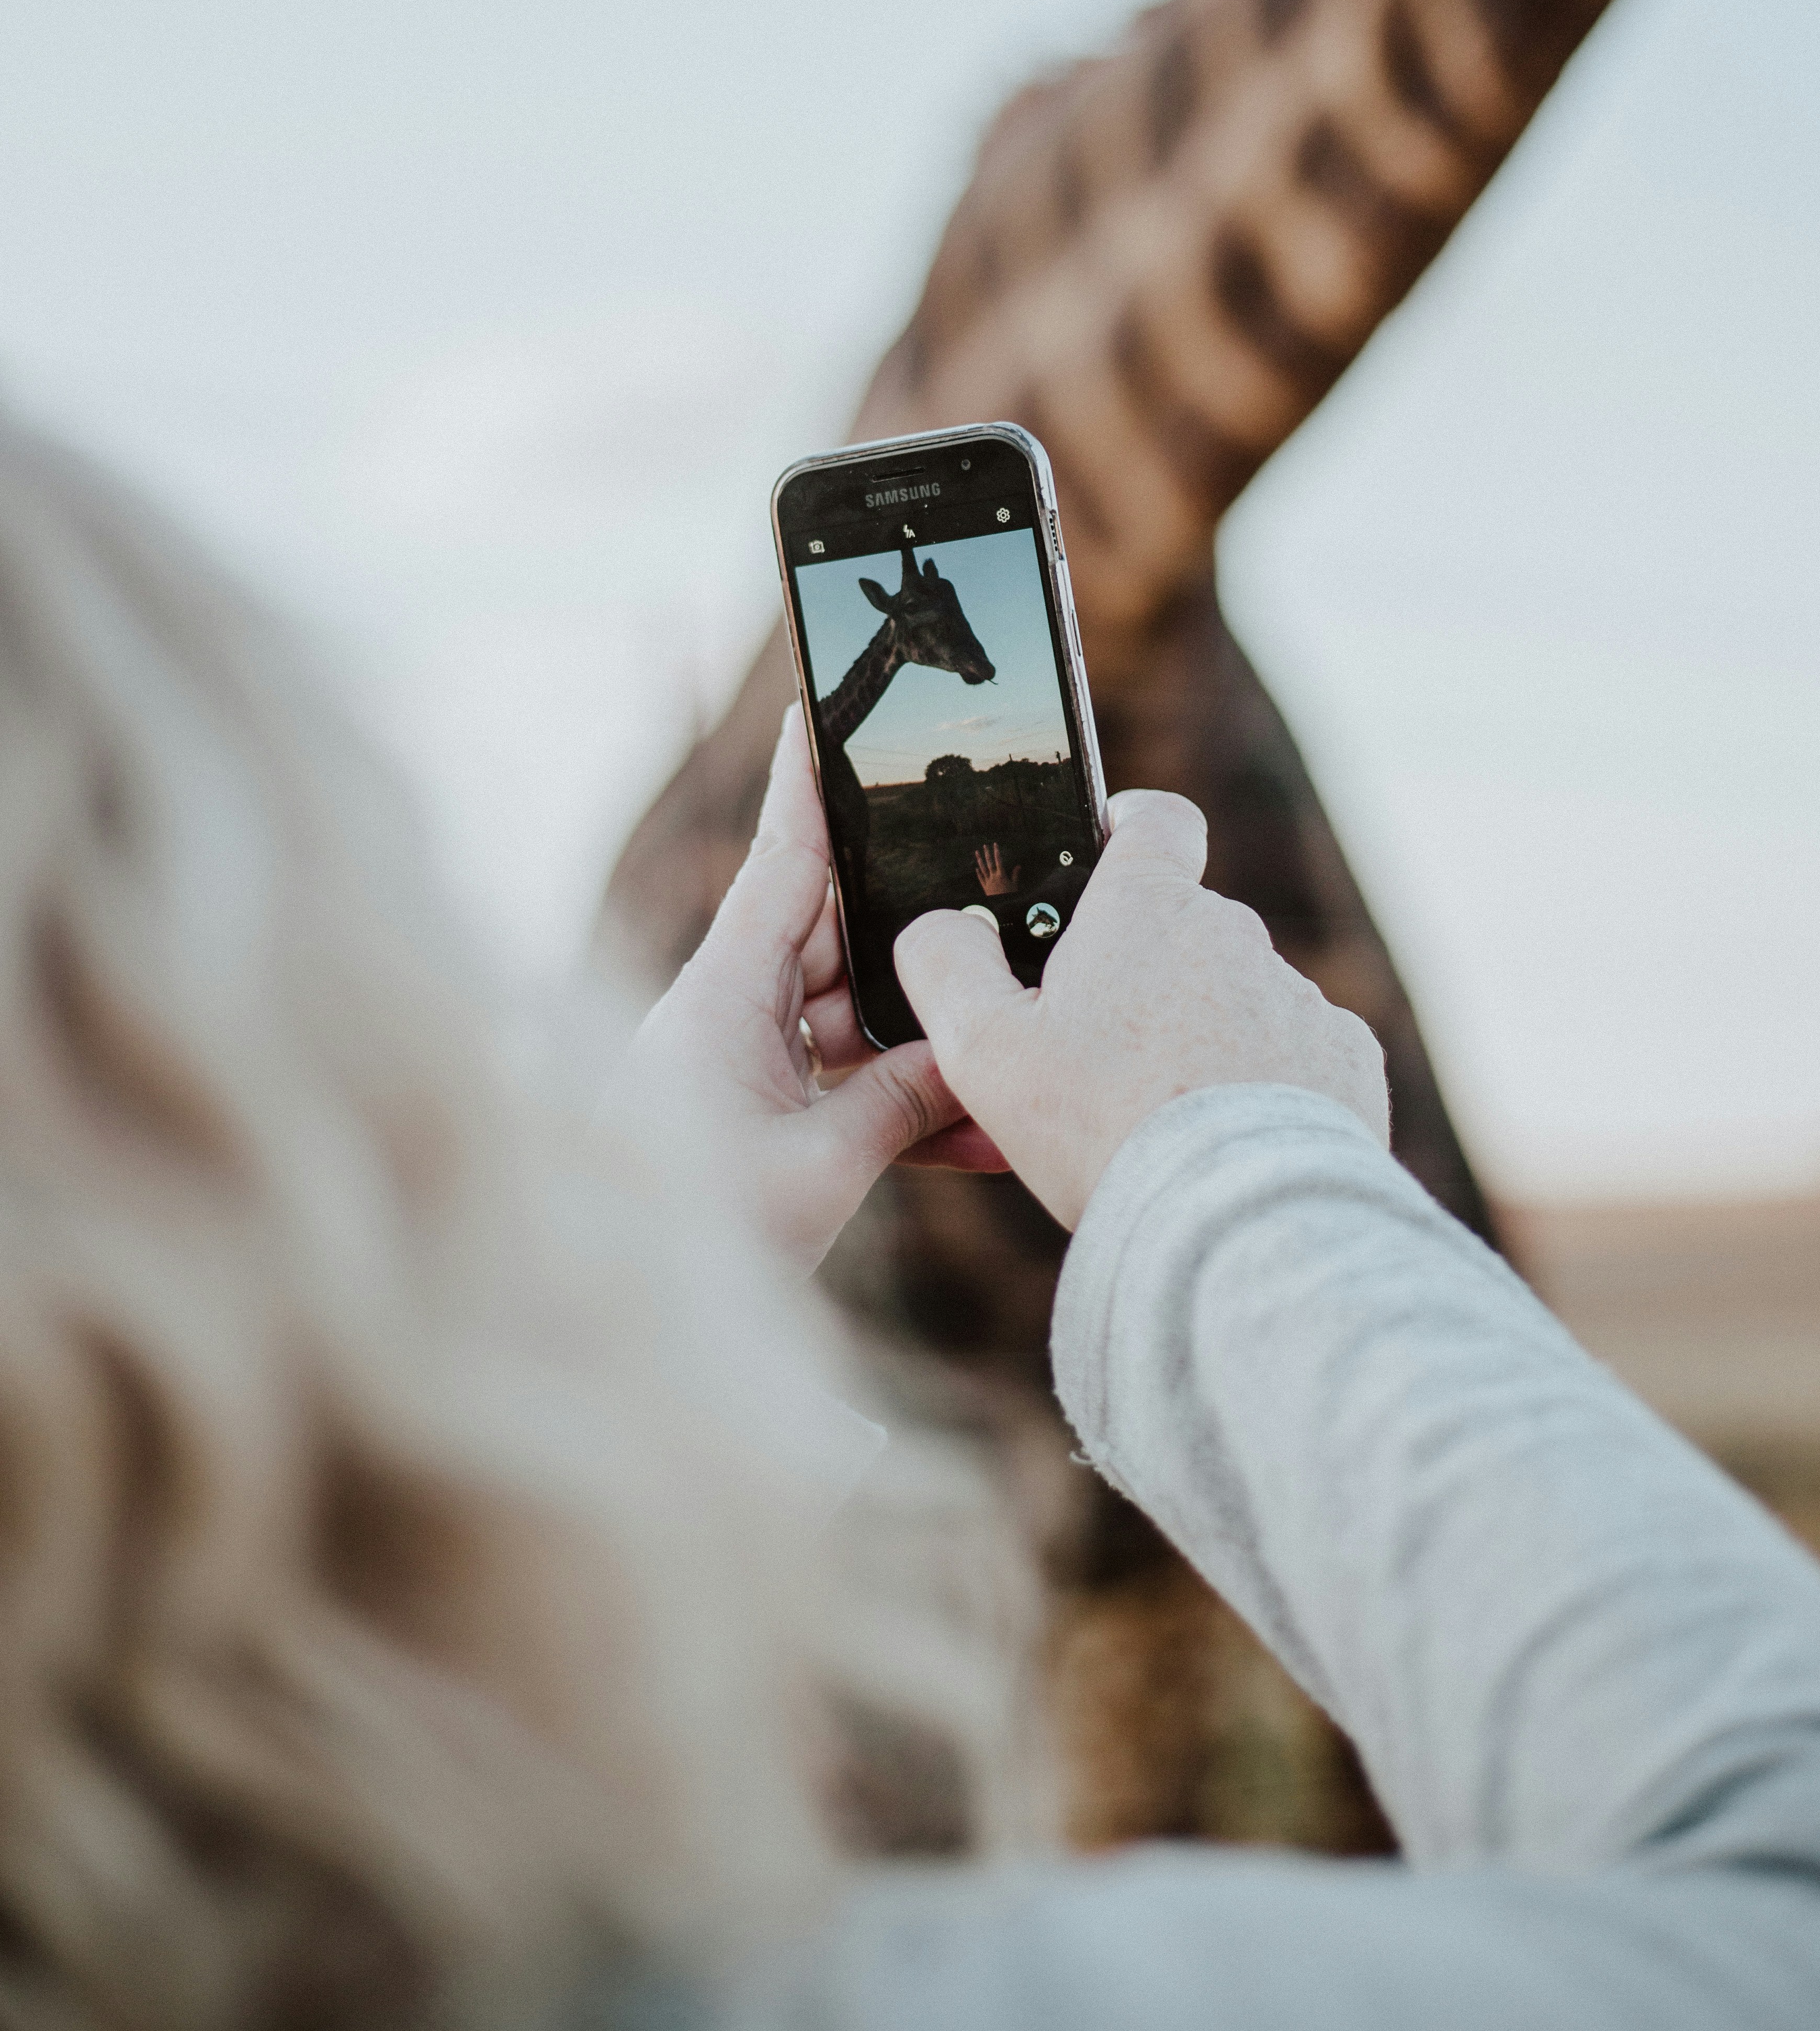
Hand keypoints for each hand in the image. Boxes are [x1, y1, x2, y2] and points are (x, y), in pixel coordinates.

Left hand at [631, 708, 1008, 1271]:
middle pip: (835, 933)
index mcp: (722, 994)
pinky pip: (843, 1080)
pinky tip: (970, 1134)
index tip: (827, 705)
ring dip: (919, 1036)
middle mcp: (729, 1011)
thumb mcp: (817, 1170)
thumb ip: (902, 1104)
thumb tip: (974, 1053)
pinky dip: (899, 1101)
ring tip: (1000, 1045)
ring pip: (852, 1013)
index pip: (782, 860)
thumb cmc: (696, 1236)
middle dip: (914, 927)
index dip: (810, 783)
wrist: (608, 1325)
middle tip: (990, 898)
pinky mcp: (757, 1111)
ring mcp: (742, 1061)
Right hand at [894, 790, 1387, 1229]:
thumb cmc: (1101, 1128)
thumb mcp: (982, 1048)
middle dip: (1143, 972)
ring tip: (1160, 1116)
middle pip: (1182, 927)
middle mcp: (1234, 934)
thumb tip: (939, 927)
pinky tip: (1227, 1140)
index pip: (1154, 818)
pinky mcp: (1345, 1060)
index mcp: (1148, 908)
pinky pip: (1294, 1055)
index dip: (1126, 828)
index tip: (1104, 857)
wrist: (1236, 1222)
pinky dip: (1263, 1084)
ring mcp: (1297, 998)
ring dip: (1201, 1034)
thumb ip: (944, 965)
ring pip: (1235, 996)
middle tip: (1095, 1052)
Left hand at [974, 842, 1019, 897]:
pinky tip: (976, 867)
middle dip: (987, 853)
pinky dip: (978, 873)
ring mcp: (988, 881)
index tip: (995, 845)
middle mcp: (993, 876)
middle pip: (989, 862)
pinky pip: (981, 878)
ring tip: (977, 853)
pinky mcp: (985, 887)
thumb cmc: (1010, 895)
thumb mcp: (1014, 885)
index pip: (998, 860)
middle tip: (985, 845)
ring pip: (983, 868)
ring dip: (979, 860)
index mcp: (1001, 875)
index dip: (997, 852)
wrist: (1002, 905)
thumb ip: (1015, 874)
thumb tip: (1018, 866)